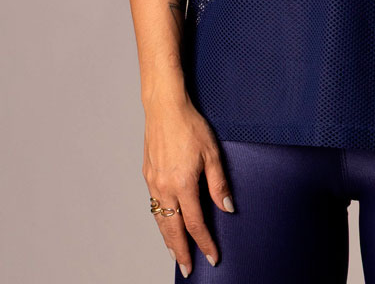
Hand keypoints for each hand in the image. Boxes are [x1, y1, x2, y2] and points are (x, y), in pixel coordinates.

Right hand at [142, 89, 234, 275]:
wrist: (164, 108)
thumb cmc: (190, 126)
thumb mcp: (212, 152)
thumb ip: (219, 184)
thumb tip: (227, 208)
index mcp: (183, 184)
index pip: (195, 224)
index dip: (205, 243)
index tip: (212, 257)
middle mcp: (165, 187)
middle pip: (173, 229)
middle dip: (181, 251)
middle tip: (188, 268)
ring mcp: (153, 182)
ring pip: (160, 220)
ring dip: (168, 239)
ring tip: (175, 253)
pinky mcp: (148, 174)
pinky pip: (154, 205)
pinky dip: (160, 220)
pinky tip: (165, 223)